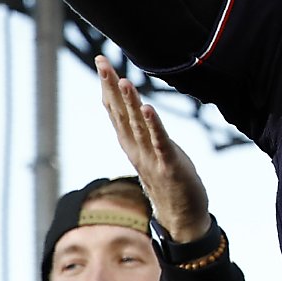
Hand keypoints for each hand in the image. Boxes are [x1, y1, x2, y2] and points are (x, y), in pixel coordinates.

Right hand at [96, 56, 210, 242]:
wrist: (181, 219)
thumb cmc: (168, 182)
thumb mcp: (151, 153)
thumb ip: (141, 133)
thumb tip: (135, 110)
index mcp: (132, 144)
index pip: (115, 111)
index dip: (107, 87)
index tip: (101, 61)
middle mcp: (137, 149)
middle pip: (121, 114)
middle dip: (111, 87)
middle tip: (101, 62)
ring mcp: (152, 158)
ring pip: (138, 126)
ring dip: (130, 104)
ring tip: (123, 81)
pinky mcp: (170, 166)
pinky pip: (160, 143)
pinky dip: (154, 126)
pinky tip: (148, 109)